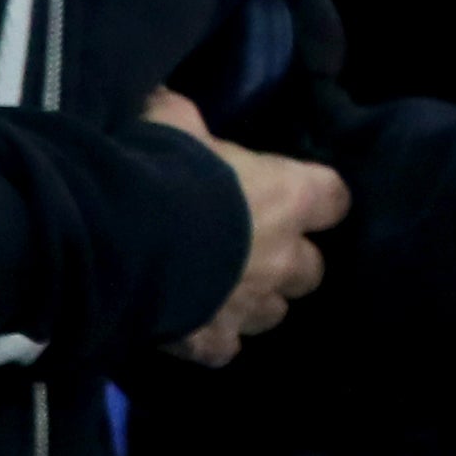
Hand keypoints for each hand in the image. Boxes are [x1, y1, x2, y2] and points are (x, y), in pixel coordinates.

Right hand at [144, 89, 345, 365]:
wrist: (121, 244)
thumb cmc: (161, 171)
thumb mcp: (172, 123)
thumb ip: (184, 119)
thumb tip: (170, 106)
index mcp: (289, 197)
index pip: (334, 199)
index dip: (316, 199)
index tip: (297, 195)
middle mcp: (283, 257)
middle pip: (311, 269)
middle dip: (289, 262)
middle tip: (255, 249)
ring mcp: (251, 305)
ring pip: (274, 314)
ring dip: (255, 302)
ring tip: (223, 292)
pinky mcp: (212, 340)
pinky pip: (224, 349)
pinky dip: (211, 340)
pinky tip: (191, 329)